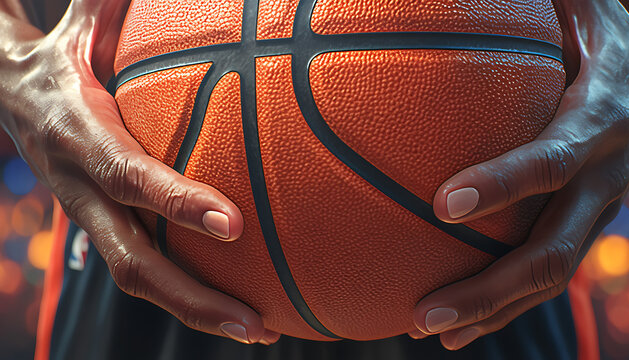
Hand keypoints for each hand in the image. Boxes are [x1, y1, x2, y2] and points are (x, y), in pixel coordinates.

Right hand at [0, 0, 278, 344]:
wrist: (4, 94)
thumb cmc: (60, 57)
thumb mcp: (82, 26)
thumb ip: (112, 7)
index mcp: (80, 137)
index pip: (131, 177)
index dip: (177, 203)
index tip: (233, 222)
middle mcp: (82, 190)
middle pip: (135, 261)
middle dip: (195, 298)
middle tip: (257, 323)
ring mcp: (89, 218)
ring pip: (139, 279)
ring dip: (198, 310)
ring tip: (259, 328)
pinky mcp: (101, 227)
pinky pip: (145, 267)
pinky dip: (187, 293)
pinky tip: (234, 302)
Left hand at [408, 0, 628, 348]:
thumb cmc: (606, 40)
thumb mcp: (585, 12)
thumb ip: (544, 8)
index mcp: (603, 120)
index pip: (553, 160)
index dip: (504, 183)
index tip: (443, 204)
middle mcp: (607, 177)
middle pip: (552, 250)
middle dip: (490, 288)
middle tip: (425, 313)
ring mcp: (601, 211)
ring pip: (550, 277)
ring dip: (492, 310)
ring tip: (430, 329)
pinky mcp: (589, 227)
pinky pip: (548, 273)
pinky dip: (505, 303)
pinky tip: (459, 321)